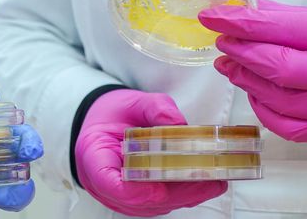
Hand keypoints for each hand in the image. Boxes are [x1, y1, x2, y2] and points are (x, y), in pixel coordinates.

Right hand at [75, 89, 226, 216]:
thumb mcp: (132, 101)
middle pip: (136, 198)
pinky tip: (203, 184)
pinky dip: (180, 195)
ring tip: (213, 182)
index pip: (106, 180)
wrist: (104, 124)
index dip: (133, 190)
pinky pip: (157, 203)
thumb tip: (178, 123)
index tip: (159, 188)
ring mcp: (118, 195)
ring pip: (150, 205)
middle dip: (174, 193)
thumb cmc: (114, 115)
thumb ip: (155, 108)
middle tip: (208, 182)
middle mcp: (102, 182)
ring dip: (182, 196)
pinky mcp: (134, 199)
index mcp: (93, 154)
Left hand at [199, 0, 306, 142]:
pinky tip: (254, 92)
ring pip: (274, 98)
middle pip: (274, 66)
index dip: (236, 22)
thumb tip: (233, 7)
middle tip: (222, 43)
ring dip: (245, 79)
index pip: (273, 27)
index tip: (211, 16)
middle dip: (240, 53)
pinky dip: (262, 108)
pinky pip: (283, 126)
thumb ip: (276, 15)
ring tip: (231, 65)